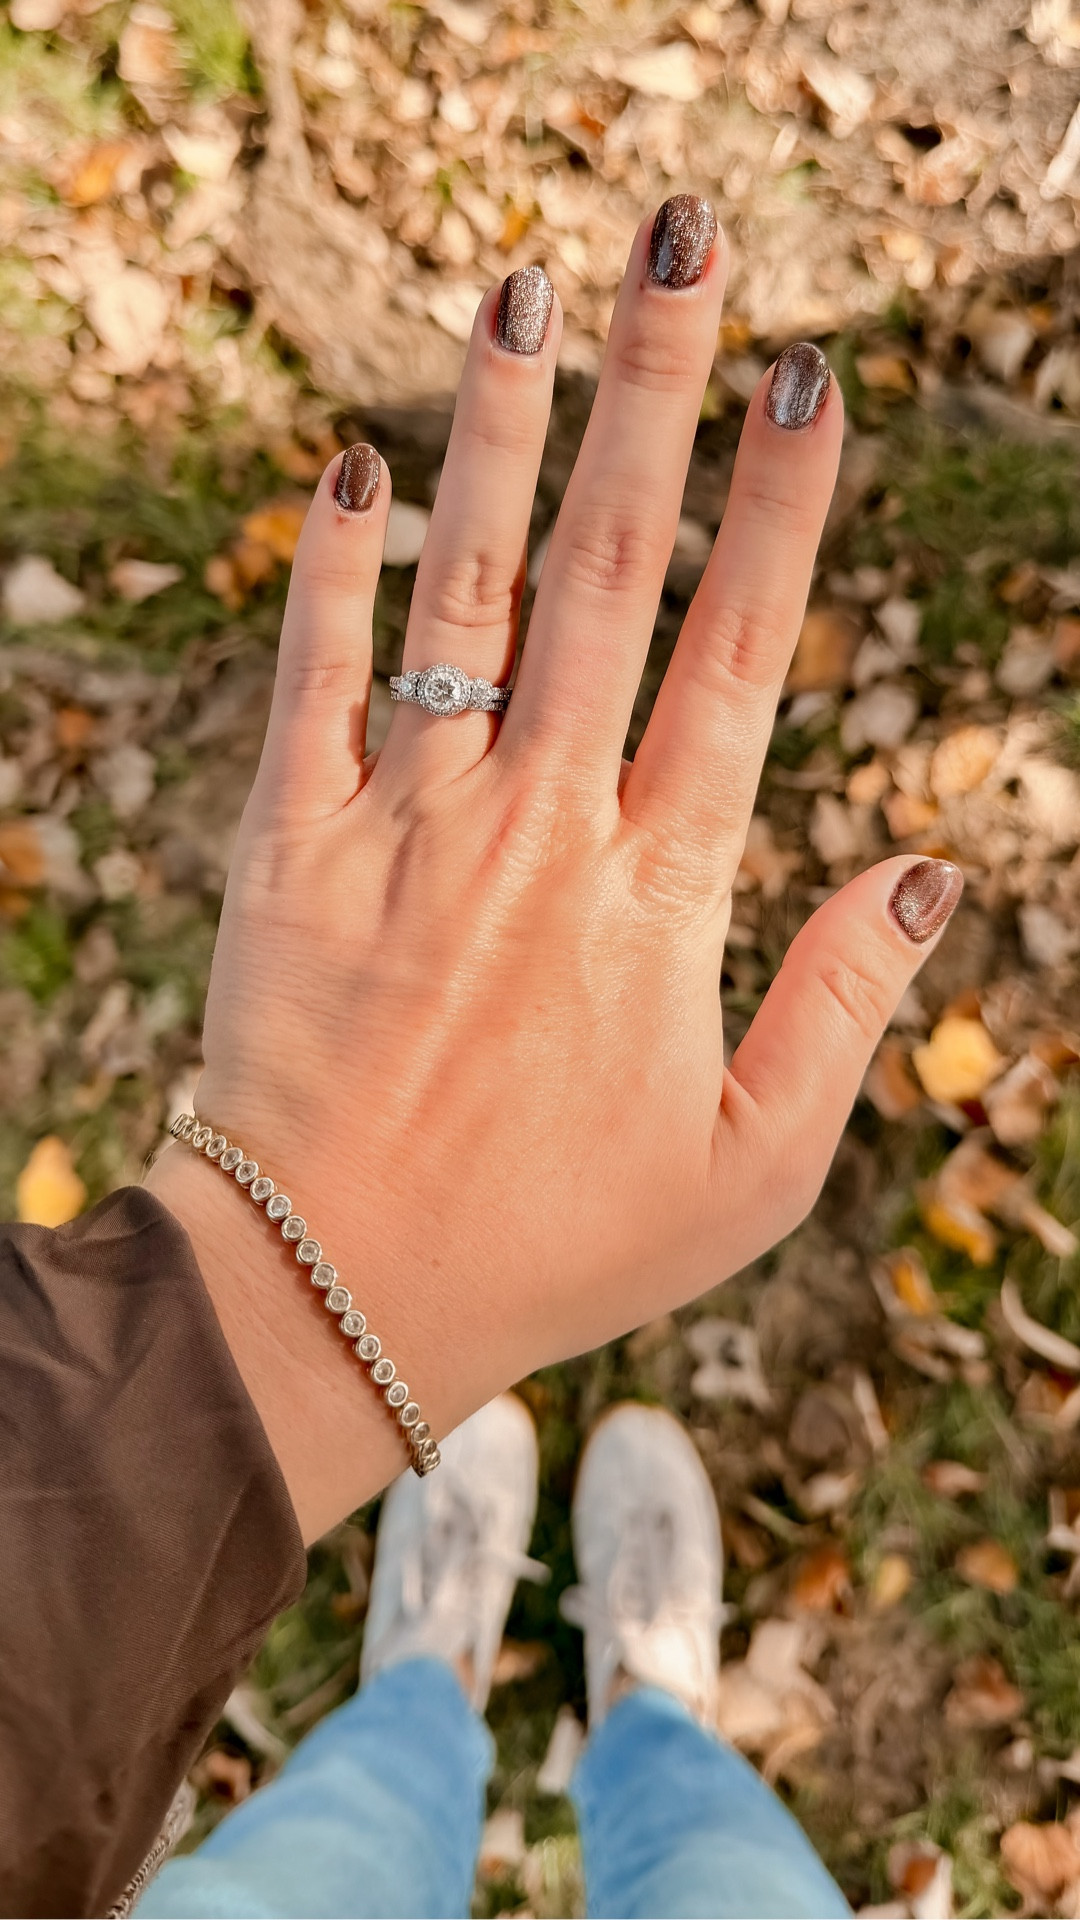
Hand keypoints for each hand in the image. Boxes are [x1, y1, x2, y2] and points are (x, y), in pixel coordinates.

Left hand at [148, 198, 960, 1541]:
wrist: (334, 1296)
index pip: (740, 656)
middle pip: (609, 573)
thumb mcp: (750, 1170)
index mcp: (662, 894)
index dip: (784, 507)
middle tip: (682, 242)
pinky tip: (349, 466)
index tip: (814, 378)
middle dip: (654, 394)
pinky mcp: (290, 849)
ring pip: (462, 592)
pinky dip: (328, 571)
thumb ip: (843, 1012)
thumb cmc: (556, 1242)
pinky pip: (311, 680)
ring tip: (522, 293)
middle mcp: (539, 827)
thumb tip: (933, 872)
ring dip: (497, 432)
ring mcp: (410, 827)